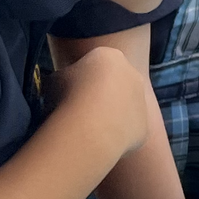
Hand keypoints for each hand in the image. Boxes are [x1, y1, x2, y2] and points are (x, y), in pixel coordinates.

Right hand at [49, 44, 150, 167]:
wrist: (92, 124)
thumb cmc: (68, 96)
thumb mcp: (54, 80)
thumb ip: (62, 79)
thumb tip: (60, 87)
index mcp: (111, 57)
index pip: (95, 65)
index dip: (79, 80)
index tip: (68, 93)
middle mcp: (133, 76)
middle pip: (114, 86)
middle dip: (99, 97)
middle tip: (78, 112)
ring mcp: (142, 103)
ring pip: (122, 111)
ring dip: (108, 118)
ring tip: (86, 129)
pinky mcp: (144, 127)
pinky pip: (127, 133)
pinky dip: (113, 138)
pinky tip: (98, 142)